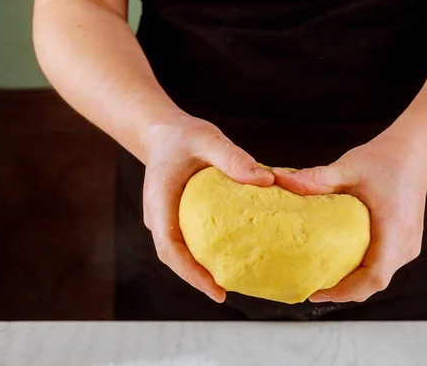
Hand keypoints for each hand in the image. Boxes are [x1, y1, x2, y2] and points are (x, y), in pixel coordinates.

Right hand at [142, 111, 273, 302]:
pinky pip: (185, 241)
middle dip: (196, 279)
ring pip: (178, 253)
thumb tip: (268, 180)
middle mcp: (157, 215)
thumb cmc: (184, 135)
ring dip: (198, 270)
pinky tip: (225, 258)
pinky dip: (201, 254)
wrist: (162, 132)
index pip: (169, 247)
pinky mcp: (174, 217)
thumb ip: (234, 158)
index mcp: (161, 200)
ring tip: (228, 281)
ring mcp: (163, 218)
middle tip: (226, 293)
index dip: (190, 273)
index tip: (215, 289)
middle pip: (173, 257)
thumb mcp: (208, 139)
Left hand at [272, 129, 426, 302]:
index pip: (375, 276)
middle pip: (373, 283)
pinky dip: (359, 272)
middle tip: (308, 286)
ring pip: (377, 278)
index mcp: (395, 228)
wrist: (414, 156)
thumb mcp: (349, 167)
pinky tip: (335, 263)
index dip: (346, 291)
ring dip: (350, 283)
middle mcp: (405, 244)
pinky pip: (380, 267)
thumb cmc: (384, 160)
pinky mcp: (402, 245)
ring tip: (318, 277)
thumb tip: (278, 179)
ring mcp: (407, 247)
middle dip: (342, 291)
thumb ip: (317, 177)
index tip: (317, 292)